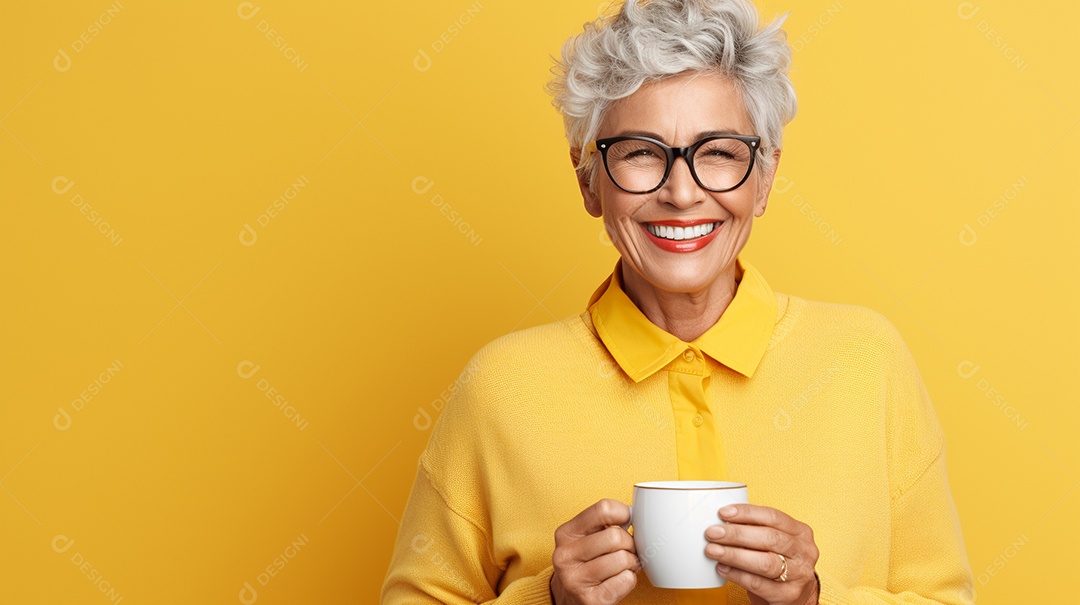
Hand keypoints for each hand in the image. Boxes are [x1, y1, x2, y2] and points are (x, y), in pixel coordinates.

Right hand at [550, 498, 639, 604]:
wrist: (570, 599)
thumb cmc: (586, 563)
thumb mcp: (586, 538)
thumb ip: (605, 522)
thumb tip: (633, 514)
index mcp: (565, 534)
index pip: (603, 509)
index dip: (623, 514)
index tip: (626, 522)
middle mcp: (565, 556)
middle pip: (615, 536)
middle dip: (630, 544)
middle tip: (627, 550)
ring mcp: (575, 579)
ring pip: (622, 559)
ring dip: (631, 563)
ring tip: (622, 566)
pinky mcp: (590, 599)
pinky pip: (626, 580)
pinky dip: (629, 579)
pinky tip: (618, 580)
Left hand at [704, 504, 819, 604]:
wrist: (798, 596)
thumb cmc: (781, 563)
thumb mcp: (776, 543)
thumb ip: (756, 530)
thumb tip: (723, 522)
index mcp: (800, 532)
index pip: (773, 516)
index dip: (747, 513)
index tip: (723, 513)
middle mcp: (804, 551)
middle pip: (768, 538)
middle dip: (737, 534)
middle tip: (712, 533)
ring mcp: (799, 574)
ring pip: (764, 562)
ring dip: (734, 555)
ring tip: (712, 550)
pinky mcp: (789, 595)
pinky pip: (758, 583)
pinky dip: (737, 575)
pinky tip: (722, 568)